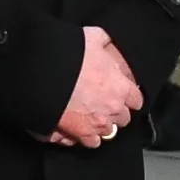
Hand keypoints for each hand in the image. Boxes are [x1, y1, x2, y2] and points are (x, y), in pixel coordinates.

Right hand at [54, 26, 142, 146]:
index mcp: (120, 87)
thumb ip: (105, 43)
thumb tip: (107, 44)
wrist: (42, 73)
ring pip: (108, 132)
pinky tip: (80, 128)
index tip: (122, 93)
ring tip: (90, 116)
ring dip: (102, 125)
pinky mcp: (79, 134)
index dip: (129, 96)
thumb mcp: (93, 37)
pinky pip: (90, 142)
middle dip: (115, 111)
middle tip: (103, 103)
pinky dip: (86, 136)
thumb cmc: (69, 55)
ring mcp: (96, 124)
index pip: (137, 100)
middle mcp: (112, 109)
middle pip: (123, 118)